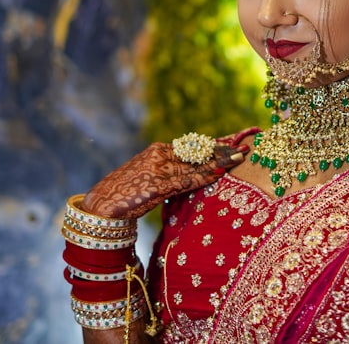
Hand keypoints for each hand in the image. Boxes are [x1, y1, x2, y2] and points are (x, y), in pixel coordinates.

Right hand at [82, 142, 247, 218]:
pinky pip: (186, 179)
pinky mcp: (156, 185)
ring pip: (195, 163)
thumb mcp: (150, 178)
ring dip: (220, 160)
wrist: (102, 207)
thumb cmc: (127, 194)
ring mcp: (158, 168)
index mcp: (158, 150)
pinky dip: (205, 176)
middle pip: (198, 151)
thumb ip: (170, 173)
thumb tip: (193, 173)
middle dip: (223, 149)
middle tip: (245, 145)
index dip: (215, 144)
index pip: (193, 145)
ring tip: (240, 156)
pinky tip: (220, 172)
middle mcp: (159, 154)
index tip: (235, 141)